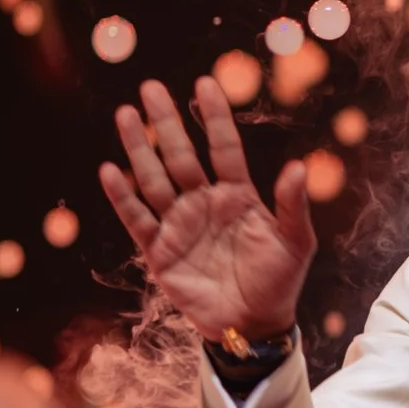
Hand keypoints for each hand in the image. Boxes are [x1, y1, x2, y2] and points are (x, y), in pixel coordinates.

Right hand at [98, 77, 316, 342]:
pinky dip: (123, 196)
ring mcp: (179, 224)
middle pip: (181, 154)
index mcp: (238, 196)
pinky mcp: (159, 250)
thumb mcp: (295, 243)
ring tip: (126, 114)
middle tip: (151, 87)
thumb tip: (298, 166)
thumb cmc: (280, 282)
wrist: (254, 324)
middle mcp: (204, 202)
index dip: (213, 117)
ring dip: (139, 148)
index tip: (204, 83)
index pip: (223, 147)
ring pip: (154, 178)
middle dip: (166, 122)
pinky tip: (111, 170)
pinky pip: (137, 218)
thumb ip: (293, 206)